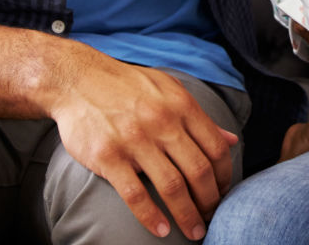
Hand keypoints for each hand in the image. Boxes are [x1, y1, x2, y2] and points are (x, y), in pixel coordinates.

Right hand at [47, 55, 238, 239]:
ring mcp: (135, 140)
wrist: (77, 79)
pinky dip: (151, 216)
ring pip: (172, 186)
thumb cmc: (127, 86)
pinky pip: (135, 194)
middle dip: (210, 201)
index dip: (224, 176)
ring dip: (187, 215)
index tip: (222, 193)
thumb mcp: (169, 90)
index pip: (216, 148)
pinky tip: (161, 230)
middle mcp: (162, 122)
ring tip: (194, 231)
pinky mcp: (108, 156)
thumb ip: (199, 117)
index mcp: (181, 106)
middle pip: (198, 171)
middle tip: (212, 218)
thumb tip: (231, 139)